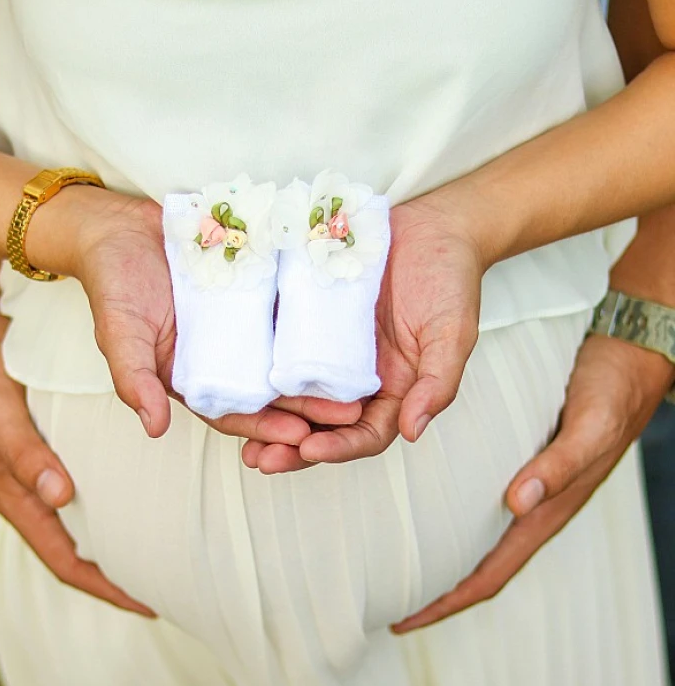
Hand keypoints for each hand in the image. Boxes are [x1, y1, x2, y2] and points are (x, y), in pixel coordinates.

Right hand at [0, 300, 155, 616]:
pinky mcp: (43, 451)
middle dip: (115, 571)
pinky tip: (133, 493)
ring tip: (158, 544)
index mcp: (12, 494)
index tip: (145, 602)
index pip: (63, 559)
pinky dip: (105, 502)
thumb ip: (25, 454)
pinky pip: (76, 490)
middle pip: (75, 549)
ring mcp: (33, 473)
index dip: (103, 585)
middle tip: (165, 579)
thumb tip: (59, 497)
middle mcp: (24, 491)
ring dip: (113, 539)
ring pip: (77, 522)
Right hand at [44, 190, 361, 443]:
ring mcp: (243, 326)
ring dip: (320, 374)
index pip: (234, 413)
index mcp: (193, 377)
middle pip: (271, 392)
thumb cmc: (115, 281)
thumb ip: (134, 379)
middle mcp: (223, 358)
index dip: (266, 427)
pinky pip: (288, 315)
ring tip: (359, 384)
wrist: (123, 226)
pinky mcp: (257, 293)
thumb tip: (154, 428)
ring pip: (286, 359)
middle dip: (308, 408)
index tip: (299, 435)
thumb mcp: (120, 332)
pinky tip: (345, 334)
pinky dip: (313, 328)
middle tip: (348, 415)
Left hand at [242, 198, 483, 471]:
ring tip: (235, 429)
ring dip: (266, 416)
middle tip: (260, 457)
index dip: (338, 447)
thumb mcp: (452, 333)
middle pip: (320, 424)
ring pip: (293, 394)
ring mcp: (328, 350)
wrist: (430, 228)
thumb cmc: (449, 279)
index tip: (310, 449)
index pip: (364, 433)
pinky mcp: (306, 320)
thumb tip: (414, 430)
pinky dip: (257, 366)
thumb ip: (438, 383)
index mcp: (392, 390)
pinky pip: (280, 347)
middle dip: (290, 446)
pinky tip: (233, 374)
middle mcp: (355, 378)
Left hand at [392, 333, 674, 632]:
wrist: (628, 358)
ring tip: (394, 554)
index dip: (449, 601)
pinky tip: (423, 498)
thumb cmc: (612, 392)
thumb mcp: (590, 427)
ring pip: (474, 531)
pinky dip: (448, 508)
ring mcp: (526, 483)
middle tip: (386, 595)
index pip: (491, 573)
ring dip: (437, 549)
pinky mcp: (518, 457)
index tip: (407, 618)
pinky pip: (477, 495)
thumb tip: (518, 504)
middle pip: (476, 561)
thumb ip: (559, 465)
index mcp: (547, 510)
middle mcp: (532, 504)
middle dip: (434, 586)